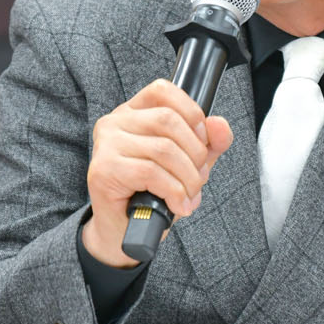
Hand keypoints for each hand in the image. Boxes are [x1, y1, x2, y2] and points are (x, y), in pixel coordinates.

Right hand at [81, 79, 232, 267]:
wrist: (127, 233)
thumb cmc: (154, 195)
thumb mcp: (188, 164)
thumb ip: (208, 143)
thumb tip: (219, 125)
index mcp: (133, 113)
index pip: (162, 91)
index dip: (191, 112)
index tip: (202, 139)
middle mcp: (114, 123)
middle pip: (168, 121)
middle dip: (195, 154)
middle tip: (199, 179)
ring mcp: (105, 145)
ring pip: (163, 149)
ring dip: (187, 178)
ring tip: (189, 196)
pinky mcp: (103, 170)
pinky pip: (151, 172)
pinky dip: (174, 192)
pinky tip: (177, 205)